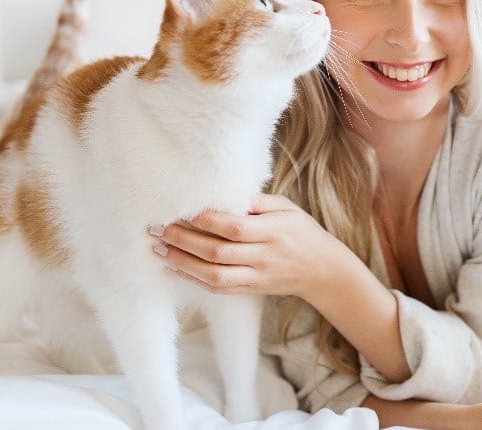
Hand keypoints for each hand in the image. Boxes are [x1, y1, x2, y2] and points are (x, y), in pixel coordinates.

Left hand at [150, 193, 347, 300]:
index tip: (183, 209)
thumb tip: (222, 192)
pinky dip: (192, 279)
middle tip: (158, 228)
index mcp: (274, 231)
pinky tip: (173, 268)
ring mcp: (256, 276)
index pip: (235, 227)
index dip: (207, 220)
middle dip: (184, 240)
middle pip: (218, 251)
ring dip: (182, 262)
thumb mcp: (287, 208)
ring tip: (159, 249)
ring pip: (214, 274)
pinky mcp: (250, 290)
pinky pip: (217, 288)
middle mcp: (263, 256)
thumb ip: (257, 202)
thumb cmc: (302, 232)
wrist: (322, 271)